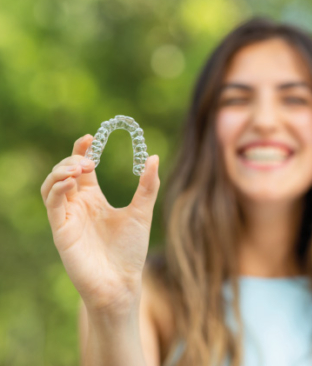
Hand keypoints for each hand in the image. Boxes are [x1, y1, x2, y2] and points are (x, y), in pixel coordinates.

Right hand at [41, 134, 160, 313]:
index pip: (82, 168)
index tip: (91, 136)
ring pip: (51, 185)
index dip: (82, 150)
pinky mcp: (61, 230)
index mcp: (94, 199)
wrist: (122, 282)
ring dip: (60, 171)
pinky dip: (57, 189)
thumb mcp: (141, 212)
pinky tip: (72, 182)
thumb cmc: (130, 250)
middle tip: (89, 160)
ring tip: (80, 167)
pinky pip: (52, 204)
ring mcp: (68, 217)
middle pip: (64, 172)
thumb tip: (153, 156)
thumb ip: (147, 186)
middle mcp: (78, 205)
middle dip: (72, 159)